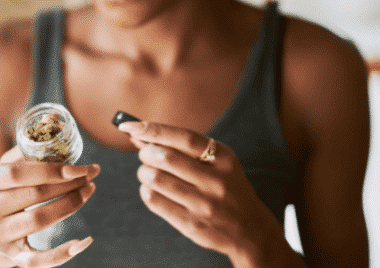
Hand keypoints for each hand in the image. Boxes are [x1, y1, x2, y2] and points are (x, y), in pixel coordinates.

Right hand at [0, 146, 99, 267]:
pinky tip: (83, 241)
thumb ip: (22, 152)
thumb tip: (52, 125)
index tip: (79, 166)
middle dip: (70, 184)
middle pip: (35, 195)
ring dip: (71, 205)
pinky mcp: (11, 257)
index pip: (19, 173)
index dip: (52, 169)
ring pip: (41, 221)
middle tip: (91, 176)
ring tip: (88, 192)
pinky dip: (63, 253)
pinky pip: (39, 259)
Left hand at [119, 122, 284, 265]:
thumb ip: (183, 148)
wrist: (250, 228)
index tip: (129, 126)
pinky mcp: (192, 224)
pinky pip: (154, 201)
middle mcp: (216, 181)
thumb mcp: (218, 163)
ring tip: (148, 173)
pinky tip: (151, 189)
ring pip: (155, 179)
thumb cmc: (226, 187)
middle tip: (145, 155)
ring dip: (144, 172)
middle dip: (146, 153)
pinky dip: (146, 191)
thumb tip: (140, 134)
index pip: (183, 137)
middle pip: (165, 157)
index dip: (152, 129)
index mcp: (224, 158)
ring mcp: (204, 205)